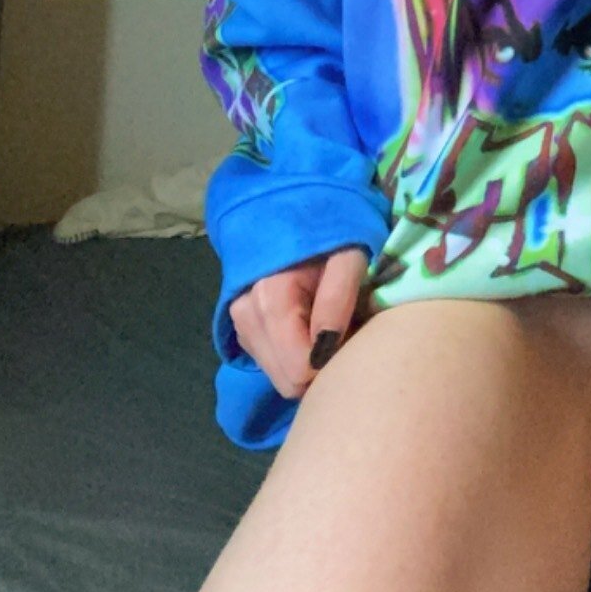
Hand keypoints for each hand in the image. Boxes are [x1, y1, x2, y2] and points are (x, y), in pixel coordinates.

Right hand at [228, 245, 370, 400]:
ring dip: (306, 359)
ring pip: (279, 376)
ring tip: (326, 324)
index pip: (298, 371)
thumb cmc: (330, 234)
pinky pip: (272, 362)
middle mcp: (246, 316)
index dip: (331, 362)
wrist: (295, 211)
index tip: (350, 336)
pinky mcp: (243, 329)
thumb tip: (325, 349)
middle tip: (342, 331)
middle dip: (319, 364)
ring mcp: (240, 324)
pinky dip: (294, 353)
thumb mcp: (349, 257)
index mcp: (270, 299)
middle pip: (287, 380)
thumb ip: (338, 298)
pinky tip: (308, 325)